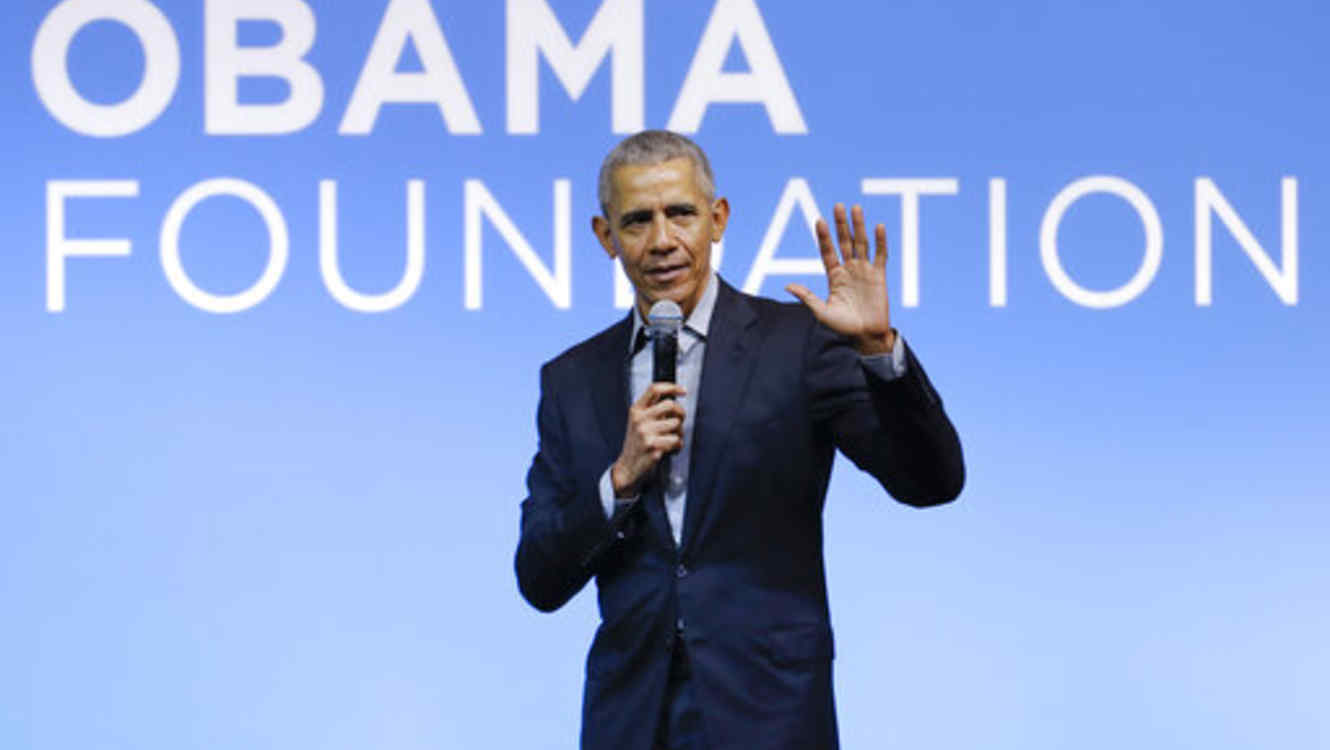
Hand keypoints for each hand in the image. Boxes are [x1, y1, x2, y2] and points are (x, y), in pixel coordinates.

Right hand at [611, 383, 686, 496]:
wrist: (628, 467)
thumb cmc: (638, 443)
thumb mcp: (638, 422)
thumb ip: (652, 409)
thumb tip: (675, 398)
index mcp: (636, 410)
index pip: (655, 389)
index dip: (672, 387)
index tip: (683, 391)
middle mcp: (639, 419)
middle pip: (670, 405)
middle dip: (680, 413)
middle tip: (679, 421)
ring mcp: (645, 433)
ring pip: (676, 424)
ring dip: (679, 433)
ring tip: (672, 439)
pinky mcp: (653, 447)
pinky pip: (677, 441)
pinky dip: (678, 446)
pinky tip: (671, 450)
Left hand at [786, 203, 895, 354]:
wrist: (866, 336)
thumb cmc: (843, 327)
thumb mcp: (822, 312)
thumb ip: (807, 297)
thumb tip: (787, 286)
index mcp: (834, 276)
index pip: (828, 252)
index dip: (824, 237)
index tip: (819, 221)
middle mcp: (848, 270)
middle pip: (844, 242)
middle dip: (841, 224)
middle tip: (838, 206)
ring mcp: (864, 271)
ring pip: (861, 243)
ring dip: (858, 226)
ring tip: (855, 208)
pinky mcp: (879, 276)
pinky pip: (880, 255)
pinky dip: (880, 241)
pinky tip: (878, 227)